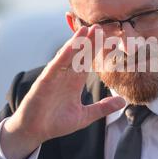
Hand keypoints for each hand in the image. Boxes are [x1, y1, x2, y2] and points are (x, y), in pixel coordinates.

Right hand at [1, 25, 125, 158]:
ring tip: (86, 30)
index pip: (88, 62)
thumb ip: (103, 108)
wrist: (34, 132)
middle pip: (79, 55)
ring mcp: (55, 77)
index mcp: (75, 82)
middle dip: (89, 41)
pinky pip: (55, 66)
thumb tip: (122, 102)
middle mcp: (65, 76)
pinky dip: (63, 55)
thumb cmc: (56, 123)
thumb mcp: (85, 116)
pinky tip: (71, 46)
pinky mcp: (45, 81)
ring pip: (67, 56)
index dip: (98, 51)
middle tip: (101, 27)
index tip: (111, 40)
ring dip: (76, 43)